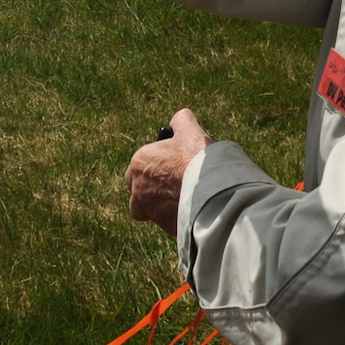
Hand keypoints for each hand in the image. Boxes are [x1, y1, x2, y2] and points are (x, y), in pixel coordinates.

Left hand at [125, 108, 211, 234]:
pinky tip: (190, 210)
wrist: (210, 188)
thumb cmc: (196, 157)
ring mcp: (150, 210)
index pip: (135, 169)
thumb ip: (181, 121)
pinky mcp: (165, 226)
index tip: (166, 166)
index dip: (150, 168)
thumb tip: (179, 118)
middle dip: (147, 191)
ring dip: (158, 207)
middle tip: (168, 185)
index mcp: (139, 164)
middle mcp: (139, 189)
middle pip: (136, 194)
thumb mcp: (189, 130)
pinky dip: (175, 218)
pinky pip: (166, 223)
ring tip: (179, 199)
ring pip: (147, 211)